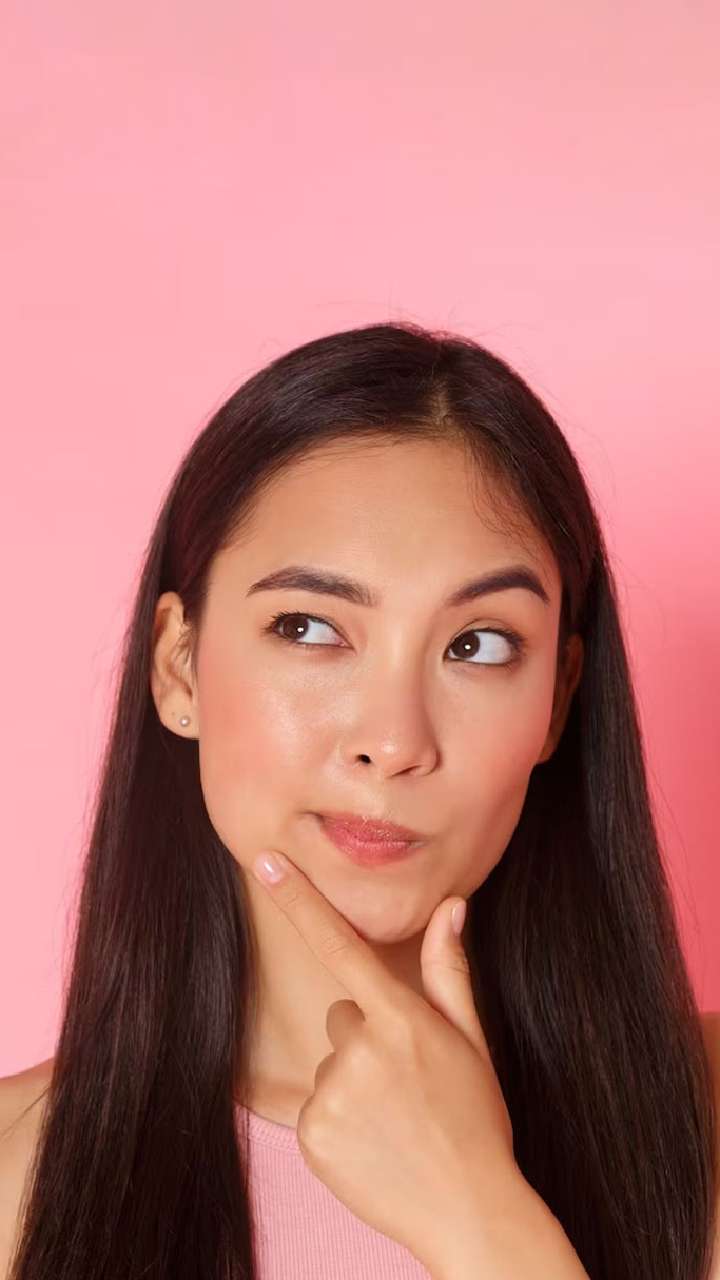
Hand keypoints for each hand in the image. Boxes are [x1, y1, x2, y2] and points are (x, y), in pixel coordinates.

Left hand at [250, 846, 526, 1271]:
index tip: (265, 861)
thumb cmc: (476, 1120)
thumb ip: (451, 971)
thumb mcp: (472, 1042)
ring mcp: (333, 1095)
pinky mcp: (312, 1135)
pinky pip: (313, 1106)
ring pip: (329, 1063)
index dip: (301, 899)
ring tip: (394, 1119)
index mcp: (402, 1019)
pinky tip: (373, 1142)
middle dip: (366, 1038)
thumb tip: (451, 905)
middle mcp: (361, 1050)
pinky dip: (338, 1121)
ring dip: (353, 1082)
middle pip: (342, 1015)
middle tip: (406, 1081)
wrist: (469, 1211)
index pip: (341, 943)